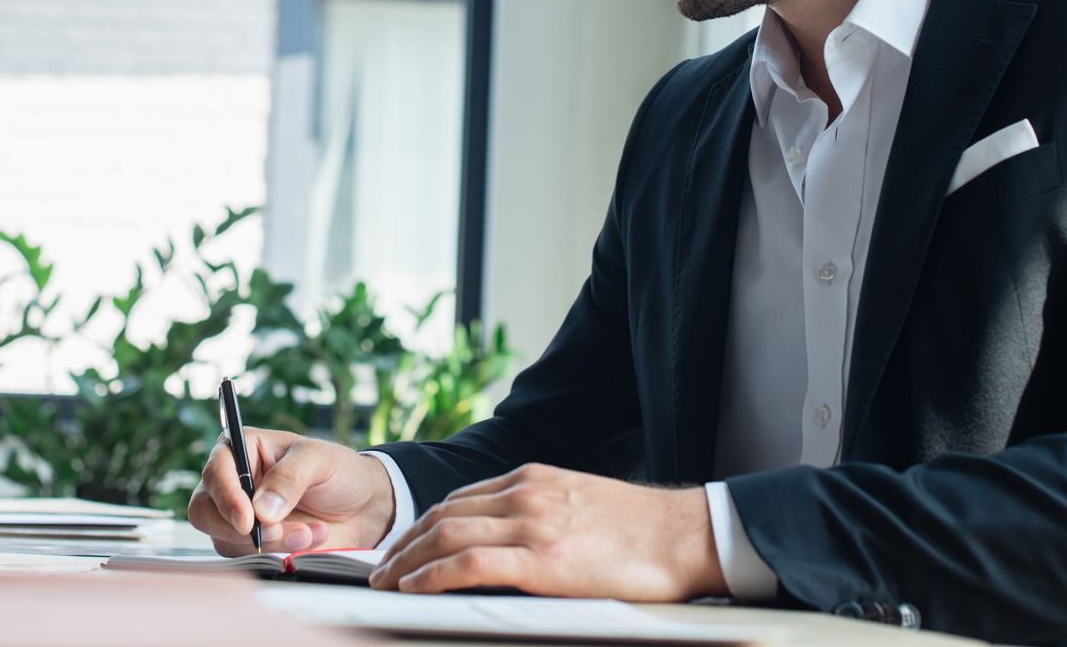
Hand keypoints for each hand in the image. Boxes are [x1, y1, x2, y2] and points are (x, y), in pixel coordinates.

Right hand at [187, 427, 396, 555]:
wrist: (363, 507)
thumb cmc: (339, 471)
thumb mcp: (320, 459)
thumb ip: (290, 477)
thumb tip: (260, 509)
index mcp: (243, 449)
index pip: (215, 470)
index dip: (225, 495)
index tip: (247, 519)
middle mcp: (233, 483)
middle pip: (204, 510)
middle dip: (237, 528)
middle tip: (275, 532)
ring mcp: (240, 517)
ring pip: (226, 539)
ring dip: (268, 542)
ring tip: (309, 531)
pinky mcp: (253, 545)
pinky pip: (249, 558)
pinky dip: (279, 553)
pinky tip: (310, 538)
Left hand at [367, 463, 728, 600]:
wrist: (686, 535)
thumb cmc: (643, 530)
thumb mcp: (582, 504)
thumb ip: (544, 513)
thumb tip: (513, 543)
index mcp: (535, 478)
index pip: (462, 497)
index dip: (426, 523)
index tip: (406, 543)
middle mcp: (526, 493)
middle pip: (444, 513)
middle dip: (405, 541)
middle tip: (380, 566)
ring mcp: (532, 523)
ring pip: (447, 534)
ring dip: (406, 559)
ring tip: (385, 582)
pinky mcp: (541, 558)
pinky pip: (468, 563)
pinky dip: (432, 575)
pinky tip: (412, 588)